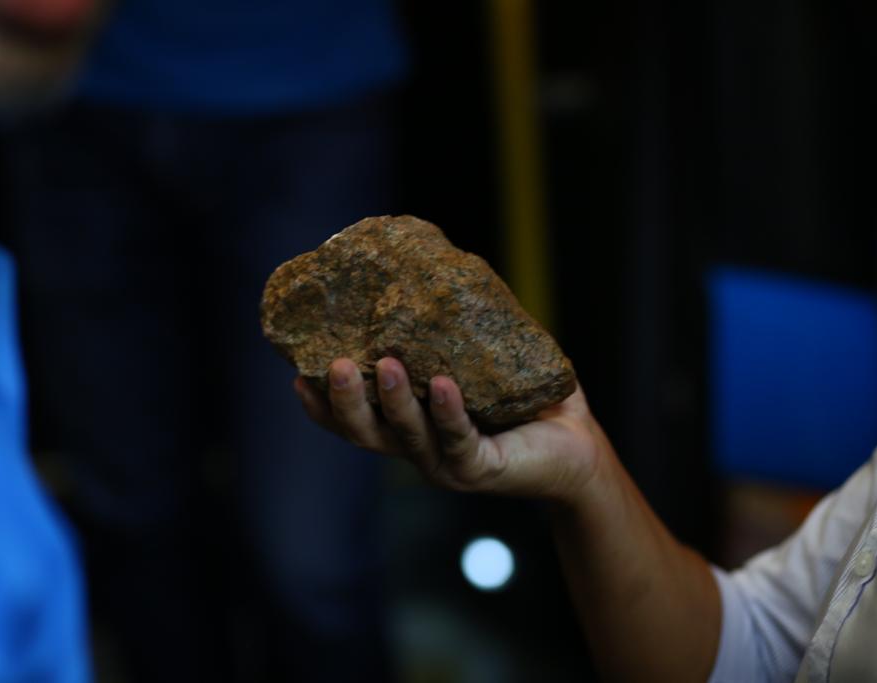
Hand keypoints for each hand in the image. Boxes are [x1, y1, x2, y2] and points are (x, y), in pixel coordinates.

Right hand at [294, 357, 611, 505]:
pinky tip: (442, 384)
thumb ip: (453, 334)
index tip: (298, 375)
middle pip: (367, 434)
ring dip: (392, 402)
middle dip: (345, 403)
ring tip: (384, 364)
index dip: (324, 406)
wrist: (578, 447)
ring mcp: (449, 465)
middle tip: (333, 366)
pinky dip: (448, 411)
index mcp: (412, 428)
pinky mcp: (482, 469)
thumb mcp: (479, 366)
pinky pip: (459, 439)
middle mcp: (421, 450)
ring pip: (408, 437)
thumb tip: (433, 266)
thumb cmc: (525, 403)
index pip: (356, 423)